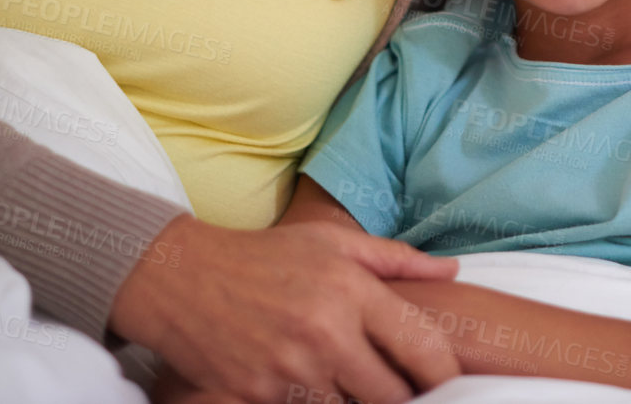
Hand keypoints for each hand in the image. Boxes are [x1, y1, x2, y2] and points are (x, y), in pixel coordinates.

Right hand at [110, 214, 461, 403]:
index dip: (444, 374)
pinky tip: (313, 386)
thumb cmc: (264, 256)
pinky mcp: (257, 396)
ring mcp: (290, 370)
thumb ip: (396, 259)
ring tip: (354, 382)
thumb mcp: (331, 243)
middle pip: (393, 396)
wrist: (180, 277)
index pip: (423, 348)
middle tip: (402, 389)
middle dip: (405, 398)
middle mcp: (326, 333)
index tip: (448, 380)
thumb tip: (450, 271)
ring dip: (357, 402)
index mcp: (352, 291)